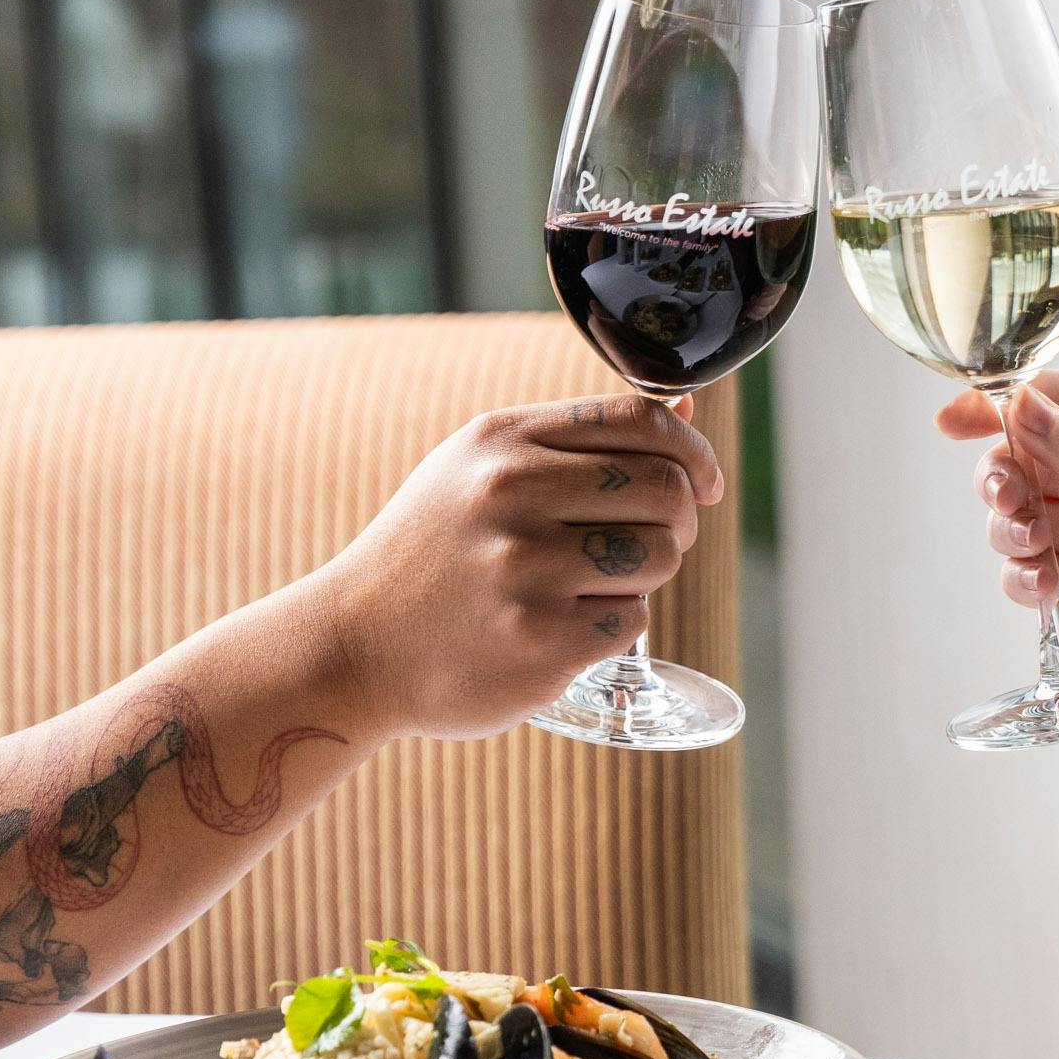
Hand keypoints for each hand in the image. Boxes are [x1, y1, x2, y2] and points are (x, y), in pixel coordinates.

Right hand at [308, 391, 724, 739]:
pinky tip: (565, 625)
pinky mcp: (544, 641)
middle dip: (679, 519)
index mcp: (501, 440)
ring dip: (646, 574)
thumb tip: (688, 412)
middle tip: (654, 541)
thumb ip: (581, 440)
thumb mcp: (479, 471)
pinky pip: (635, 619)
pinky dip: (615, 623)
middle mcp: (512, 494)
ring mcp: (527, 570)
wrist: (354, 647)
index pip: (640, 420)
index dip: (692, 453)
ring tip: (592, 584)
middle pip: (667, 489)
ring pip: (660, 556)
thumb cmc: (433, 554)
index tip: (703, 484)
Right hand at [943, 374, 1058, 720]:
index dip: (999, 407)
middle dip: (1003, 478)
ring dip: (1009, 529)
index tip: (954, 421)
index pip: (1053, 401)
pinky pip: (1027, 574)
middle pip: (1021, 459)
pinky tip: (1041, 584)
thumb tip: (1022, 408)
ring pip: (1015, 517)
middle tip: (1011, 499)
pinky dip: (1021, 577)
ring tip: (1035, 545)